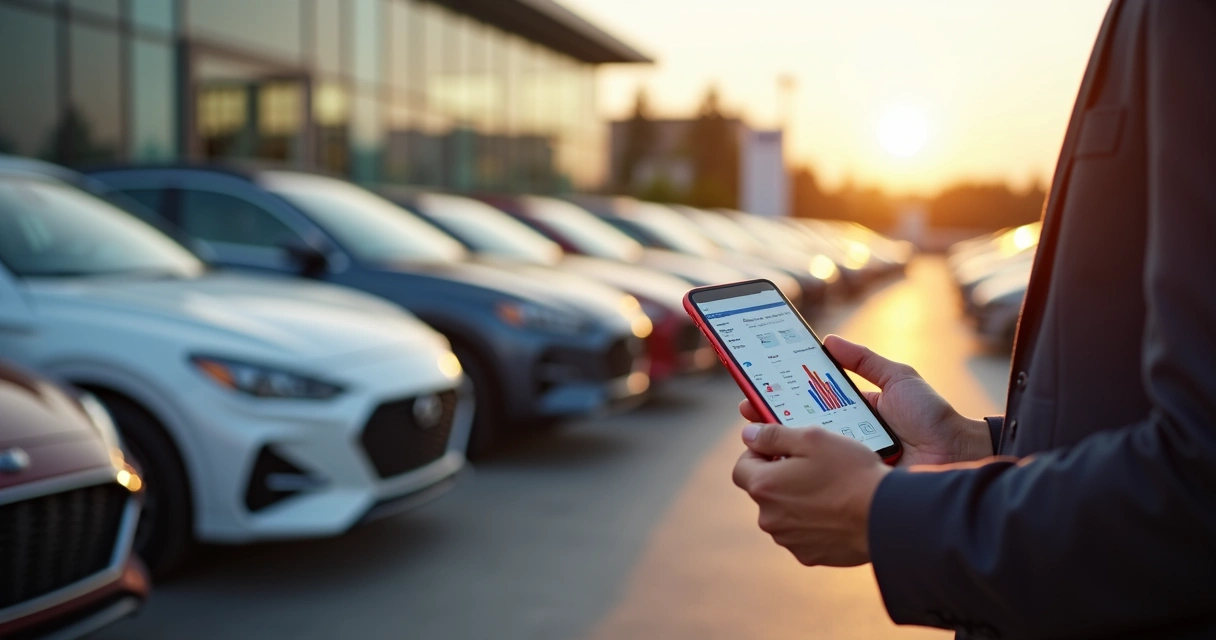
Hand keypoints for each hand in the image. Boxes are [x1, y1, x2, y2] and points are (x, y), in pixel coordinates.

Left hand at [732, 422, 889, 565]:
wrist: (886, 517)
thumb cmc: (851, 472)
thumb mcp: (812, 438)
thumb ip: (773, 434)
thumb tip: (748, 435)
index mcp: (764, 486)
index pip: (741, 467)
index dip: (758, 454)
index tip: (780, 450)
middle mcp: (769, 517)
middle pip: (764, 491)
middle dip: (781, 477)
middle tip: (812, 466)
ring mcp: (788, 539)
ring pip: (783, 513)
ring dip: (797, 500)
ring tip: (829, 488)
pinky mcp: (808, 555)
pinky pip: (802, 533)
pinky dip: (813, 522)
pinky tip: (836, 511)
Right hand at [738, 335, 991, 466]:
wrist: (958, 455)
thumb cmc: (932, 417)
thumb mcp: (898, 379)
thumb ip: (865, 360)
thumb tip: (829, 341)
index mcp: (853, 412)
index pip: (808, 401)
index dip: (782, 394)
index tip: (757, 386)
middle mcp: (846, 438)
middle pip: (801, 428)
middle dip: (771, 419)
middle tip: (748, 407)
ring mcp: (847, 464)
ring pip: (806, 455)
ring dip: (779, 447)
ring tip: (756, 435)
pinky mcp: (852, 485)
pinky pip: (822, 479)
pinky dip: (801, 474)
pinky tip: (781, 466)